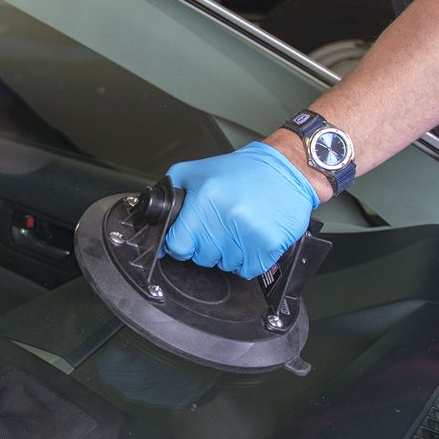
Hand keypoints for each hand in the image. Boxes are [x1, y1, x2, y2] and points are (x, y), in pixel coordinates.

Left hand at [163, 142, 318, 278]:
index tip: (187, 238)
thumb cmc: (242, 171)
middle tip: (219, 225)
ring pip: (224, 265)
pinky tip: (250, 238)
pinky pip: (247, 270)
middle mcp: (225, 217)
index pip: (178, 245)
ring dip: (228, 253)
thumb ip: (171, 189)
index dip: (181, 243)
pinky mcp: (268, 245)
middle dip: (206, 245)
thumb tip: (153, 211)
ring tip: (237, 228)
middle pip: (201, 257)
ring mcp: (248, 234)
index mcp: (205, 199)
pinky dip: (247, 260)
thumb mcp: (197, 170)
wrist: (285, 168)